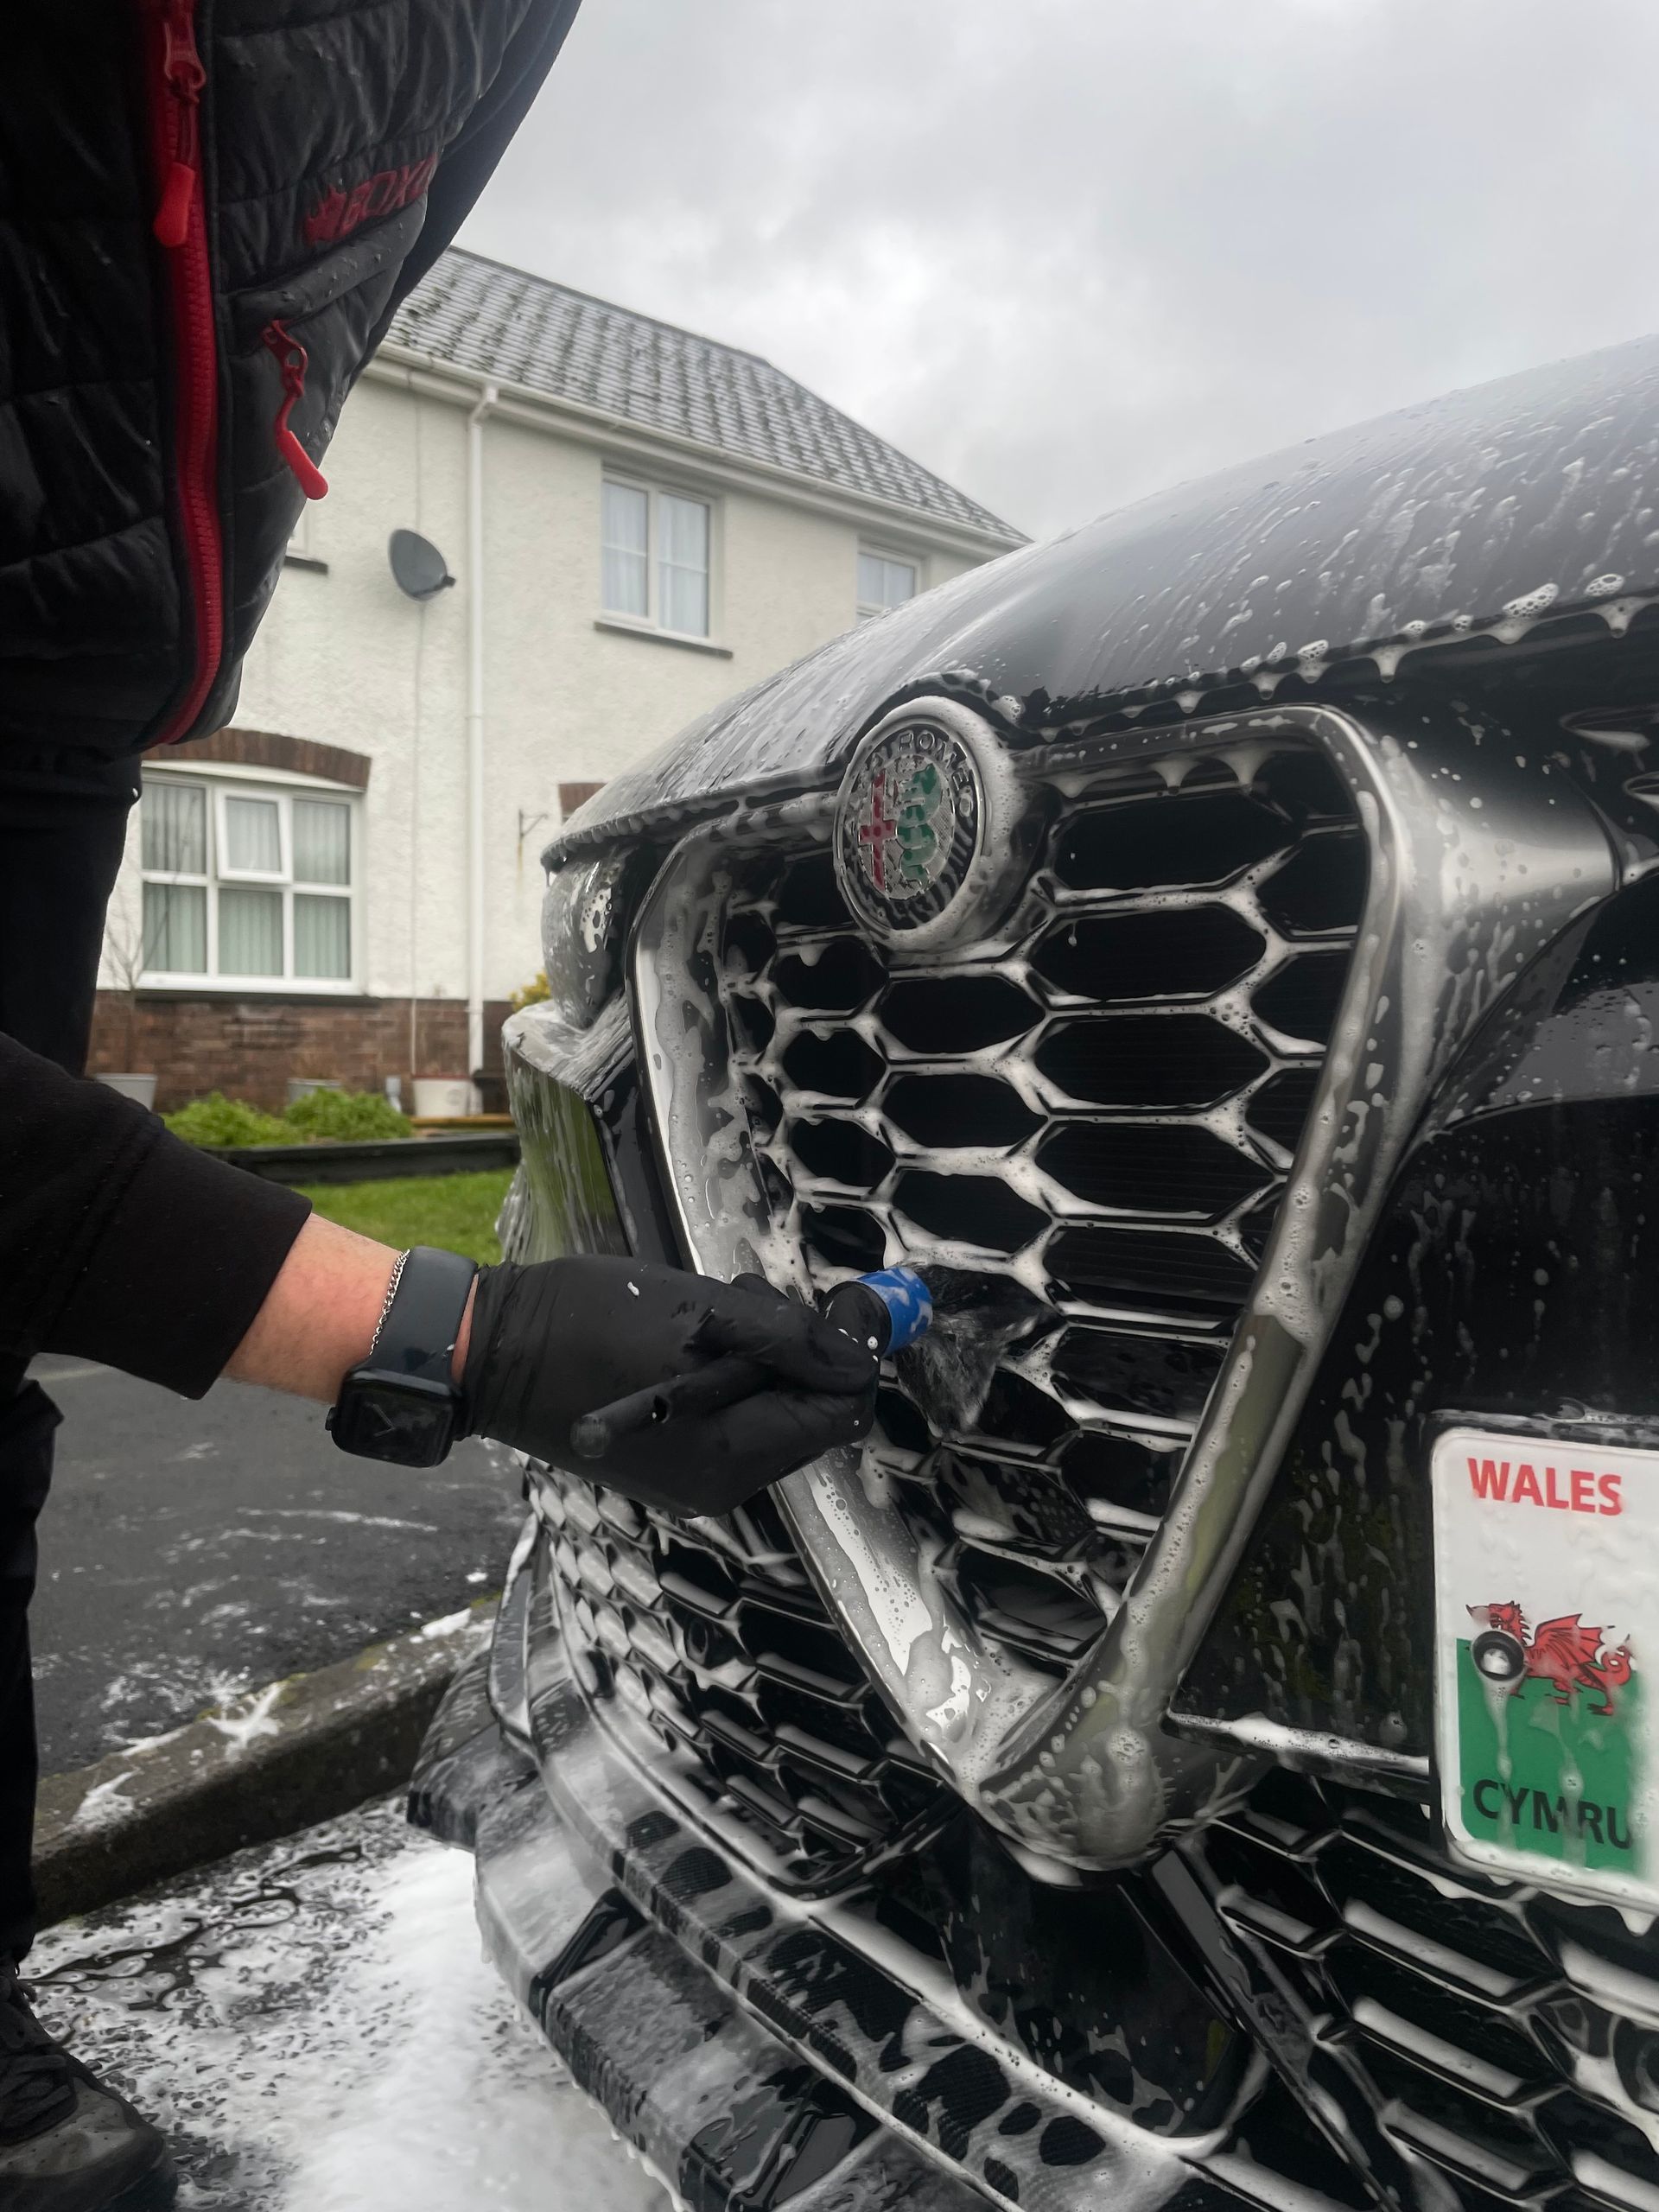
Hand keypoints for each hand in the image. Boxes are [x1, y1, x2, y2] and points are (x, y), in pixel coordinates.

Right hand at [459, 1258, 875, 1514]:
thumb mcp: (701, 1314)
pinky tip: (691, 1339)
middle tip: (748, 1300)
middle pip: (809, 1416)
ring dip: (763, 1357)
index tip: (838, 1302)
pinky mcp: (672, 1463)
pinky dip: (731, 1375)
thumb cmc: (587, 1321)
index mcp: (730, 1456)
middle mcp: (719, 1484)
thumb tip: (862, 1356)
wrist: (495, 1350)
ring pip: (773, 1413)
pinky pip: (734, 1420)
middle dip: (799, 1353)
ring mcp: (693, 1479)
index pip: (840, 1415)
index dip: (850, 1356)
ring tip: (712, 1314)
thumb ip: (791, 1339)